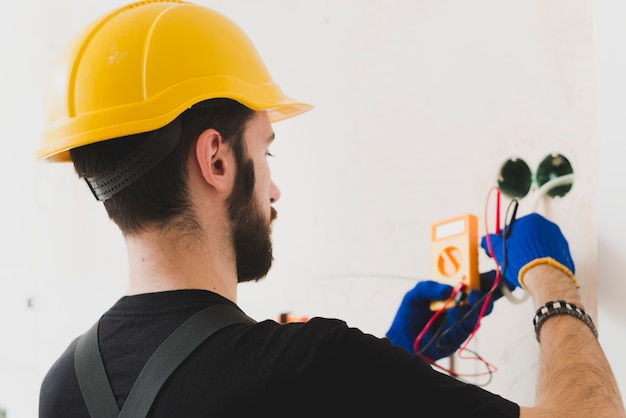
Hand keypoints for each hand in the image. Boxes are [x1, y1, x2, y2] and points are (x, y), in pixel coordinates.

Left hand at [386, 271, 502, 359]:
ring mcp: (462, 319)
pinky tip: (458, 312)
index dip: (484, 276)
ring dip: (479, 302)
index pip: (473, 281)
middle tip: (489, 282)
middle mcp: (461, 304)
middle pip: (482, 296)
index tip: (493, 272)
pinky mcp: (460, 334)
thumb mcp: (415, 295)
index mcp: (452, 290)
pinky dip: (466, 318)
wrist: (404, 338)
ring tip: (473, 295)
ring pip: (480, 311)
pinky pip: (469, 326)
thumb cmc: (410, 314)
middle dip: (490, 289)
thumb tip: (448, 289)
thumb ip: (429, 287)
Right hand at [480, 212, 574, 289]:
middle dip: (518, 247)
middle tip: (510, 260)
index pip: (512, 228)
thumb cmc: (523, 262)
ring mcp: (559, 240)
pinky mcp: (566, 254)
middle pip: (527, 236)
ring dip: (530, 254)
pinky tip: (535, 271)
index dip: (504, 240)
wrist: (546, 279)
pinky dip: (542, 261)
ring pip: (538, 246)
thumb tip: (487, 240)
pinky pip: (550, 255)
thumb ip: (492, 242)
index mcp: (531, 220)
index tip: (501, 250)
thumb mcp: (500, 250)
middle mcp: (548, 226)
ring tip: (522, 268)